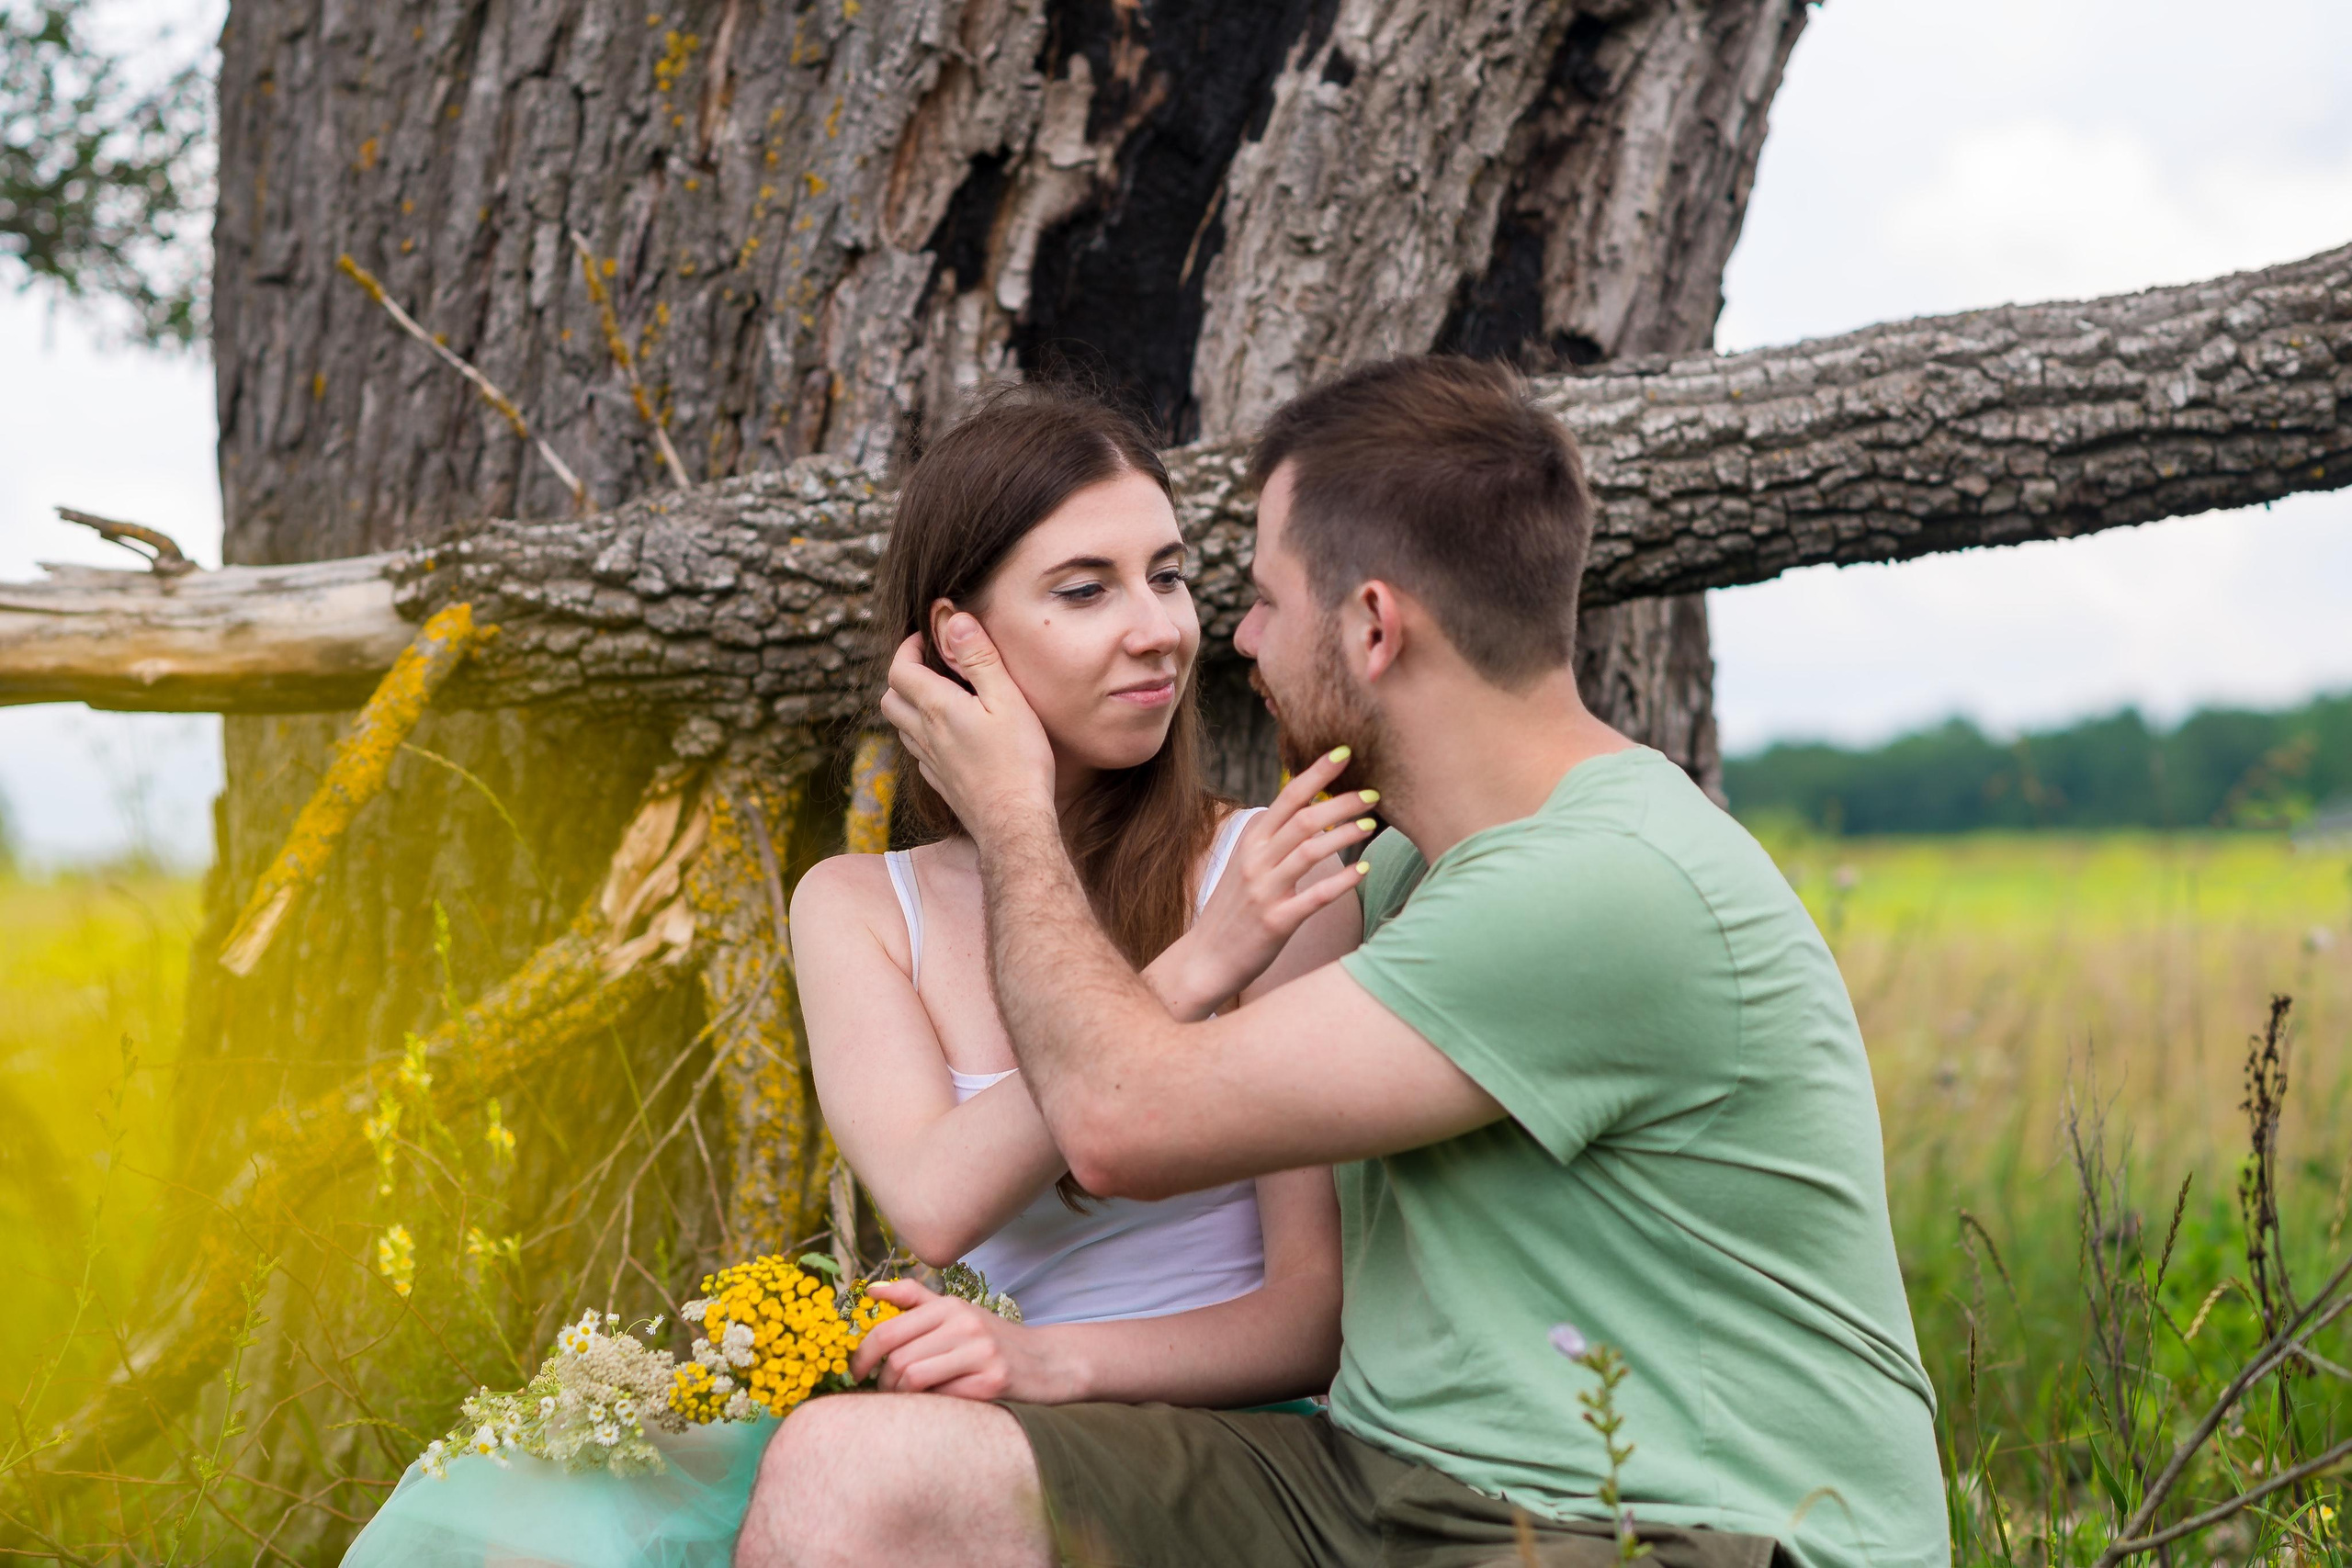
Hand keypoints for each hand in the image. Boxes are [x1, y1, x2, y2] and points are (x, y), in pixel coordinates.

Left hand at [852, 1279, 1074, 1402]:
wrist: (1049, 1362)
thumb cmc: (993, 1341)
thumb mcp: (958, 1312)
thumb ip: (914, 1299)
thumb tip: (870, 1290)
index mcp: (950, 1306)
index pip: (888, 1330)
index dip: (862, 1355)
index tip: (856, 1373)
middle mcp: (964, 1323)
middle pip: (898, 1359)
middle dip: (882, 1383)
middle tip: (884, 1393)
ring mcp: (979, 1352)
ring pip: (914, 1379)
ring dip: (901, 1398)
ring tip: (907, 1402)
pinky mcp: (992, 1381)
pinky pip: (941, 1398)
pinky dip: (930, 1406)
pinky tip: (936, 1407)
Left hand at [878, 618, 1056, 839]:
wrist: (1015, 824)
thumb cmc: (1018, 761)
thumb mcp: (1007, 699)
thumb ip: (978, 658)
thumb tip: (952, 620)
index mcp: (937, 708)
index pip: (899, 670)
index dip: (907, 647)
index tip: (927, 636)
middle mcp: (925, 735)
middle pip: (890, 699)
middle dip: (903, 676)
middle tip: (929, 665)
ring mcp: (930, 762)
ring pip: (901, 727)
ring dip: (910, 706)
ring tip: (939, 697)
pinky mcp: (940, 783)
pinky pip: (918, 753)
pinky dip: (923, 736)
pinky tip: (948, 737)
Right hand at [1169, 746, 1377, 1007]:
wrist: (1206, 959)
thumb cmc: (1234, 911)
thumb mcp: (1245, 865)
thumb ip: (1272, 840)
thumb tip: (1306, 812)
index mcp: (1251, 842)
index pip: (1287, 797)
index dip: (1316, 773)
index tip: (1344, 754)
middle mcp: (1255, 861)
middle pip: (1303, 818)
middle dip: (1341, 801)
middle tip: (1373, 793)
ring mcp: (1265, 890)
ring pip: (1310, 851)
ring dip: (1345, 834)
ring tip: (1372, 825)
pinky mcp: (1276, 921)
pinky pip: (1315, 896)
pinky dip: (1342, 881)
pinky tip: (1364, 871)